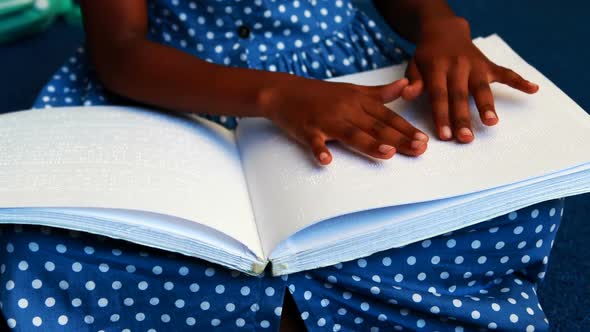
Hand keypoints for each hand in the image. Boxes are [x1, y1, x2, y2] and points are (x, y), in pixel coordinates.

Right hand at [258, 77, 428, 164]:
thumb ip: (380, 93)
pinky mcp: (307, 129)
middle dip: (398, 139)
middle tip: (418, 150)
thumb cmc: (321, 94)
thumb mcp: (353, 90)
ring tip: (387, 153)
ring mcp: (326, 120)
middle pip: (375, 127)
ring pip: (351, 133)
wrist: (284, 91)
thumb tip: (405, 85)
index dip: (406, 128)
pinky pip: (314, 141)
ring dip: (369, 143)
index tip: (424, 140)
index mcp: (358, 102)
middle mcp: (346, 110)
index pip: (387, 117)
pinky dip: (319, 150)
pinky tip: (326, 160)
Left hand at [401, 17, 538, 142]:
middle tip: (466, 138)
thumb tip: (407, 94)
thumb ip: (413, 81)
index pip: (439, 95)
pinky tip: (533, 89)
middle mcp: (457, 66)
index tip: (444, 135)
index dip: (442, 116)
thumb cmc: (427, 55)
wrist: (444, 30)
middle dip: (463, 118)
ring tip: (492, 123)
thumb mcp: (413, 65)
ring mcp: (475, 65)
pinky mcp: (487, 65)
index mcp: (437, 68)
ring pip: (482, 87)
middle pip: (461, 95)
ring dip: (487, 105)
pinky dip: (520, 81)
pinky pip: (505, 73)